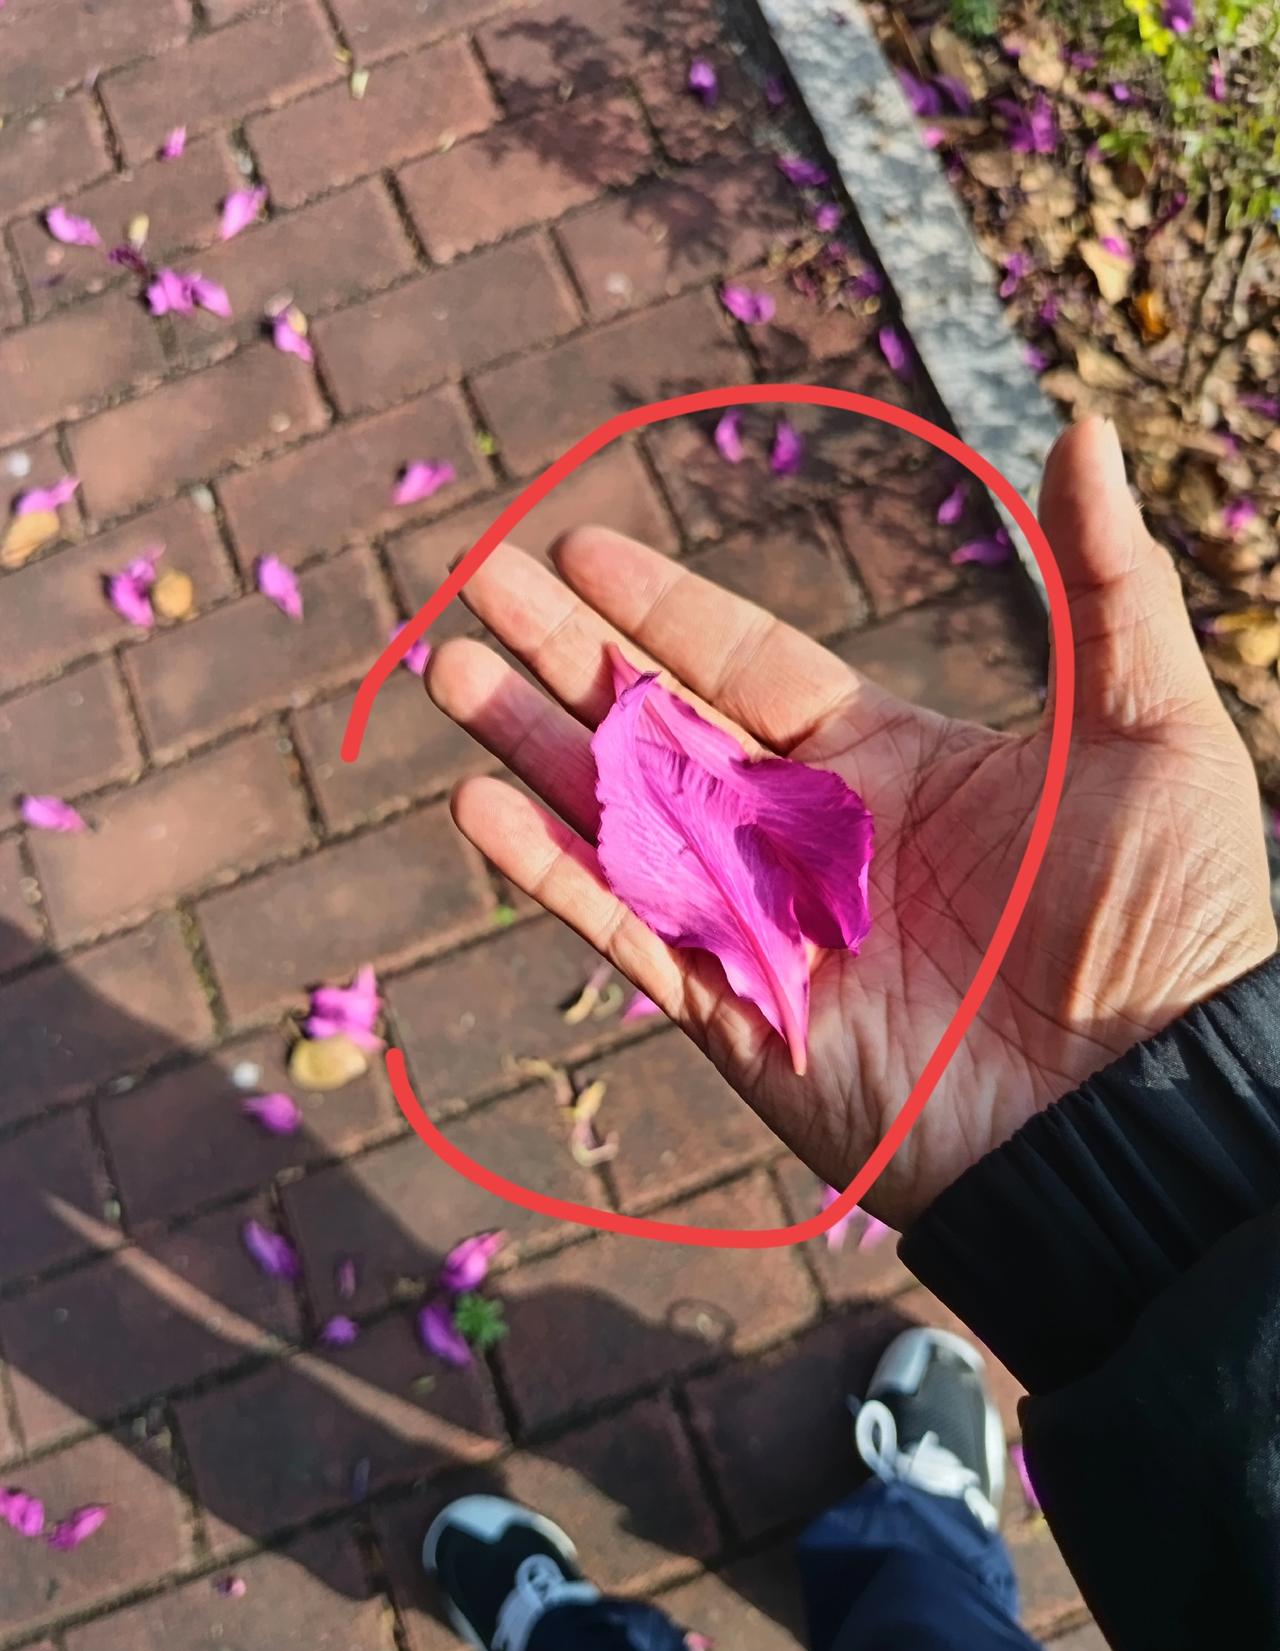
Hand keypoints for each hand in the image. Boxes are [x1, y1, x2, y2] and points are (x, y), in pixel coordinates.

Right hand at [425, 418, 1275, 1226]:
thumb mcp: (1155, 731)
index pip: (746, 664)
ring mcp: (763, 925)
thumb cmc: (1169, 923)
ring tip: (449, 670)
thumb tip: (1080, 431)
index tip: (581, 545)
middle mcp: (805, 836)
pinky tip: (485, 806)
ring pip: (621, 820)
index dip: (664, 606)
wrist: (1148, 1111)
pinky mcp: (738, 1014)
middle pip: (659, 724)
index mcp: (884, 761)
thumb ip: (1105, 588)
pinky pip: (628, 933)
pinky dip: (556, 873)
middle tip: (477, 581)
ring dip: (534, 748)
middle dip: (567, 654)